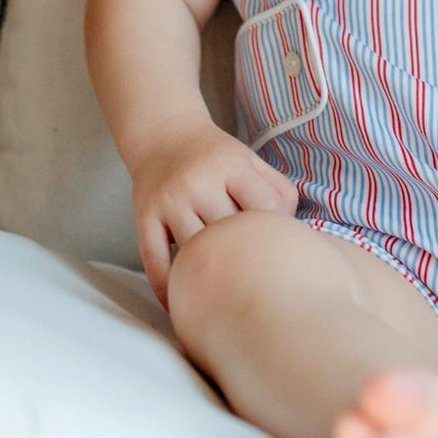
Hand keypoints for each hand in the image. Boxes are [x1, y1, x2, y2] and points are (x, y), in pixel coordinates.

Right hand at [129, 116, 297, 306]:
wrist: (164, 135)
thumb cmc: (217, 157)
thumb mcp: (252, 161)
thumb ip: (279, 191)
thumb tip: (292, 232)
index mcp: (231, 166)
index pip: (263, 204)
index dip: (275, 228)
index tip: (275, 244)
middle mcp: (198, 183)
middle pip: (227, 231)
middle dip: (243, 253)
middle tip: (254, 278)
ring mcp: (170, 201)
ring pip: (192, 250)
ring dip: (207, 274)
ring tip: (224, 295)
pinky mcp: (145, 218)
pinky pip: (154, 260)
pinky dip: (167, 286)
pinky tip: (180, 302)